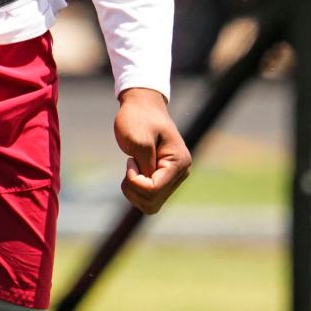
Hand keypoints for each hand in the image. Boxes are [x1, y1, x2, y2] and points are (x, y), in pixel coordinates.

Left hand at [114, 87, 190, 214]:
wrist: (142, 104)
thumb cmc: (139, 117)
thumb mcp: (138, 139)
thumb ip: (145, 166)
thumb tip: (148, 189)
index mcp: (178, 162)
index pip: (154, 190)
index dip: (135, 181)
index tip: (130, 160)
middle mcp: (180, 173)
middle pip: (152, 201)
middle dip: (133, 187)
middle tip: (130, 163)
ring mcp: (173, 178)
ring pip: (150, 205)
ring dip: (133, 191)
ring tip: (132, 167)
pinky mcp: (164, 180)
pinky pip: (149, 199)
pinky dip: (136, 191)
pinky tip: (134, 172)